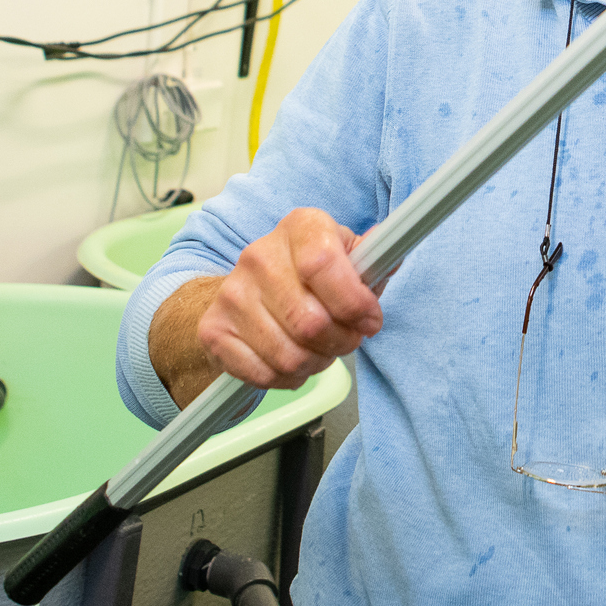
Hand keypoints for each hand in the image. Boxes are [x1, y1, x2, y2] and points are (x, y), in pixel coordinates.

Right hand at [159, 208, 381, 403]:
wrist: (247, 293)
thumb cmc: (310, 277)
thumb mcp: (347, 257)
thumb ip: (372, 260)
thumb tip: (390, 248)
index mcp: (300, 228)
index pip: (323, 263)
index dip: (354, 302)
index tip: (370, 320)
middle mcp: (259, 255)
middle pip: (310, 321)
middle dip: (342, 342)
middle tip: (347, 340)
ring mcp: (232, 293)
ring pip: (289, 354)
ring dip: (316, 362)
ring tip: (320, 350)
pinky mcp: (214, 330)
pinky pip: (263, 373)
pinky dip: (288, 378)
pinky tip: (292, 361)